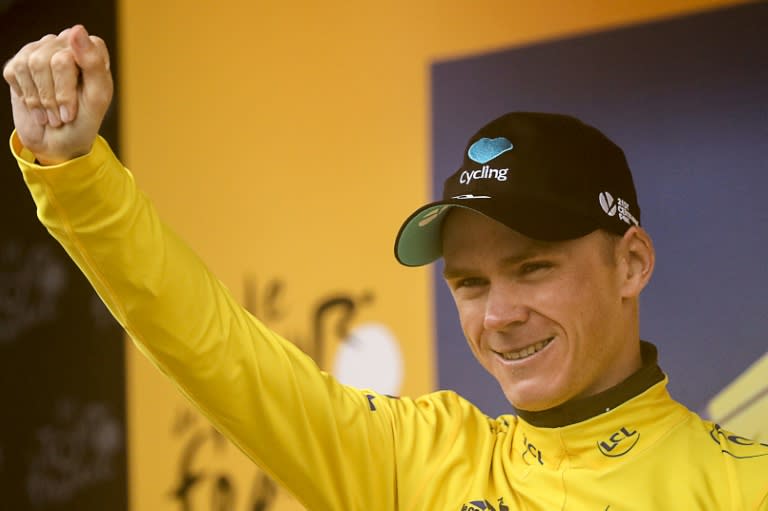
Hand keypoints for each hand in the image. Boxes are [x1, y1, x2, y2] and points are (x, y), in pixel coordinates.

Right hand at [3, 25, 112, 164]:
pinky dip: (27, 96)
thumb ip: (93, 63)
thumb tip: (76, 29)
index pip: (74, 54)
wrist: (59, 143)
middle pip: (50, 60)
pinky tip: (38, 107)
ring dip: (41, 99)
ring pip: (32, 64)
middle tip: (64, 115)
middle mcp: (64, 44)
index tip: (80, 105)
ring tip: (52, 114)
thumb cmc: (83, 121)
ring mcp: (40, 51)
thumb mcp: (97, 97)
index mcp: (91, 49)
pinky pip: (15, 71)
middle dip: (56, 95)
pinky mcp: (18, 64)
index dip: (71, 86)